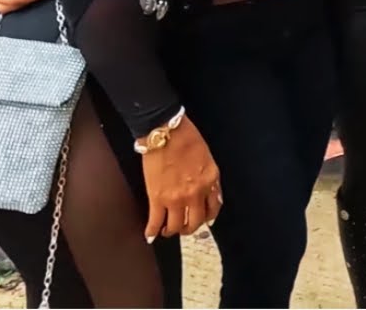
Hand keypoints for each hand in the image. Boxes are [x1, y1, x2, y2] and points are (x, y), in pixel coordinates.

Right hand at [142, 116, 221, 240]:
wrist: (165, 132)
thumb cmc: (186, 138)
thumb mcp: (208, 158)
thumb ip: (210, 178)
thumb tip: (210, 193)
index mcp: (210, 181)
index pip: (214, 208)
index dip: (208, 217)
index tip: (204, 219)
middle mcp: (196, 193)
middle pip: (196, 222)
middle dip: (190, 228)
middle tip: (185, 228)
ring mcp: (176, 198)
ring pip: (176, 226)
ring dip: (172, 231)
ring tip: (168, 230)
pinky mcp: (157, 198)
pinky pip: (155, 221)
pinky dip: (152, 231)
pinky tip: (150, 234)